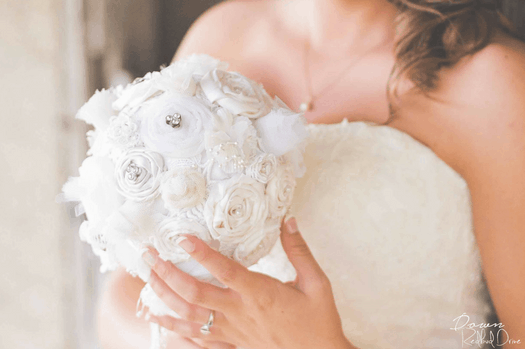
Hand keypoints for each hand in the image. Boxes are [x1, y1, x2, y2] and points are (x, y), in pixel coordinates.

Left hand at [141, 217, 354, 348]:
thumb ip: (299, 250)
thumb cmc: (318, 321)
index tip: (182, 238)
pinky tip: (157, 316)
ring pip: (189, 315)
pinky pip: (195, 337)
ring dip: (165, 296)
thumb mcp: (316, 283)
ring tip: (148, 277)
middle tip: (150, 255)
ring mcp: (232, 330)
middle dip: (168, 273)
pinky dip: (173, 326)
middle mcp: (240, 312)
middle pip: (195, 293)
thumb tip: (288, 221)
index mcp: (260, 293)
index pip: (224, 270)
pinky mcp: (231, 342)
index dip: (202, 253)